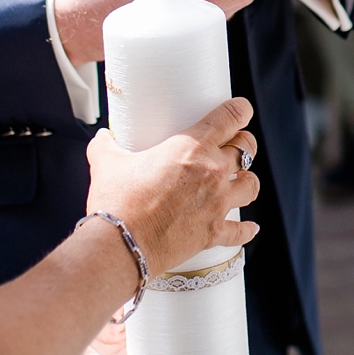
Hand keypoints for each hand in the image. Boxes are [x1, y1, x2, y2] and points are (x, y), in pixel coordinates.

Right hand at [85, 96, 259, 270]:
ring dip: (248, 181)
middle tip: (237, 144)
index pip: (231, 117)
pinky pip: (240, 231)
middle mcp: (212, 171)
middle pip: (246, 148)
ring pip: (251, 186)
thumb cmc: (116, 200)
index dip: (241, 109)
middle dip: (245, 143)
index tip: (241, 110)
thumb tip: (102, 137)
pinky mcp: (213, 233)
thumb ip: (105, 145)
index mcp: (193, 146)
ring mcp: (216, 203)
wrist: (122, 245)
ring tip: (241, 181)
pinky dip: (246, 230)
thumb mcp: (106, 163)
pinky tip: (250, 228)